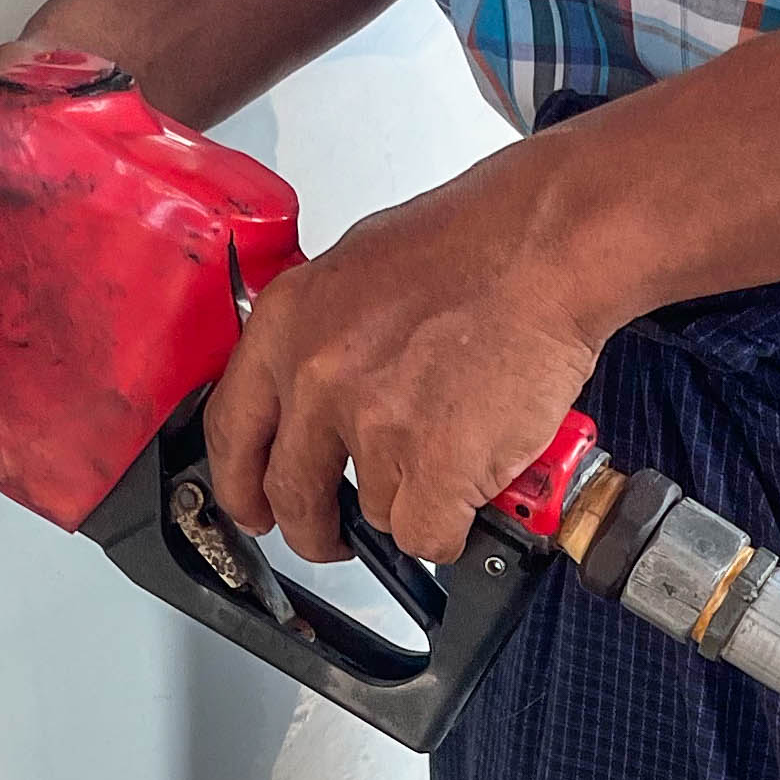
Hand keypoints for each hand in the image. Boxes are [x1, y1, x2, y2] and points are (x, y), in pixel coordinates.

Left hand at [204, 161, 610, 564]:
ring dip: (413, 500)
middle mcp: (317, 378)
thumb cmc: (479, 243)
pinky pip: (426, 536)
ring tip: (454, 451)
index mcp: (288, 323)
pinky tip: (476, 485)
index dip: (239, 483)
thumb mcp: (362, 270)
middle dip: (313, 530)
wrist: (547, 249)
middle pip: (291, 492)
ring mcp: (373, 429)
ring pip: (375, 511)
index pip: (233, 429)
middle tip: (332, 537)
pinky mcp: (432, 471)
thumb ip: (327, 336)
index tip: (254, 506)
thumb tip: (318, 387)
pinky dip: (455, 524)